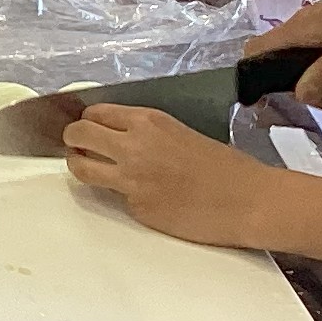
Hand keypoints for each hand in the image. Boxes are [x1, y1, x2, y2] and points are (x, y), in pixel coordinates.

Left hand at [56, 103, 277, 250]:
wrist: (248, 201)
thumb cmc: (226, 167)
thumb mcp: (180, 132)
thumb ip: (145, 133)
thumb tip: (117, 138)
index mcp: (148, 121)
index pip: (95, 112)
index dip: (88, 121)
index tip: (89, 129)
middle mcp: (133, 146)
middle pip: (78, 135)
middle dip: (73, 140)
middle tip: (78, 147)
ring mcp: (131, 179)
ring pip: (81, 168)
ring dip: (79, 166)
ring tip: (90, 169)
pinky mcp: (137, 208)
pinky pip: (113, 198)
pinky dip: (120, 196)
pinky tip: (142, 197)